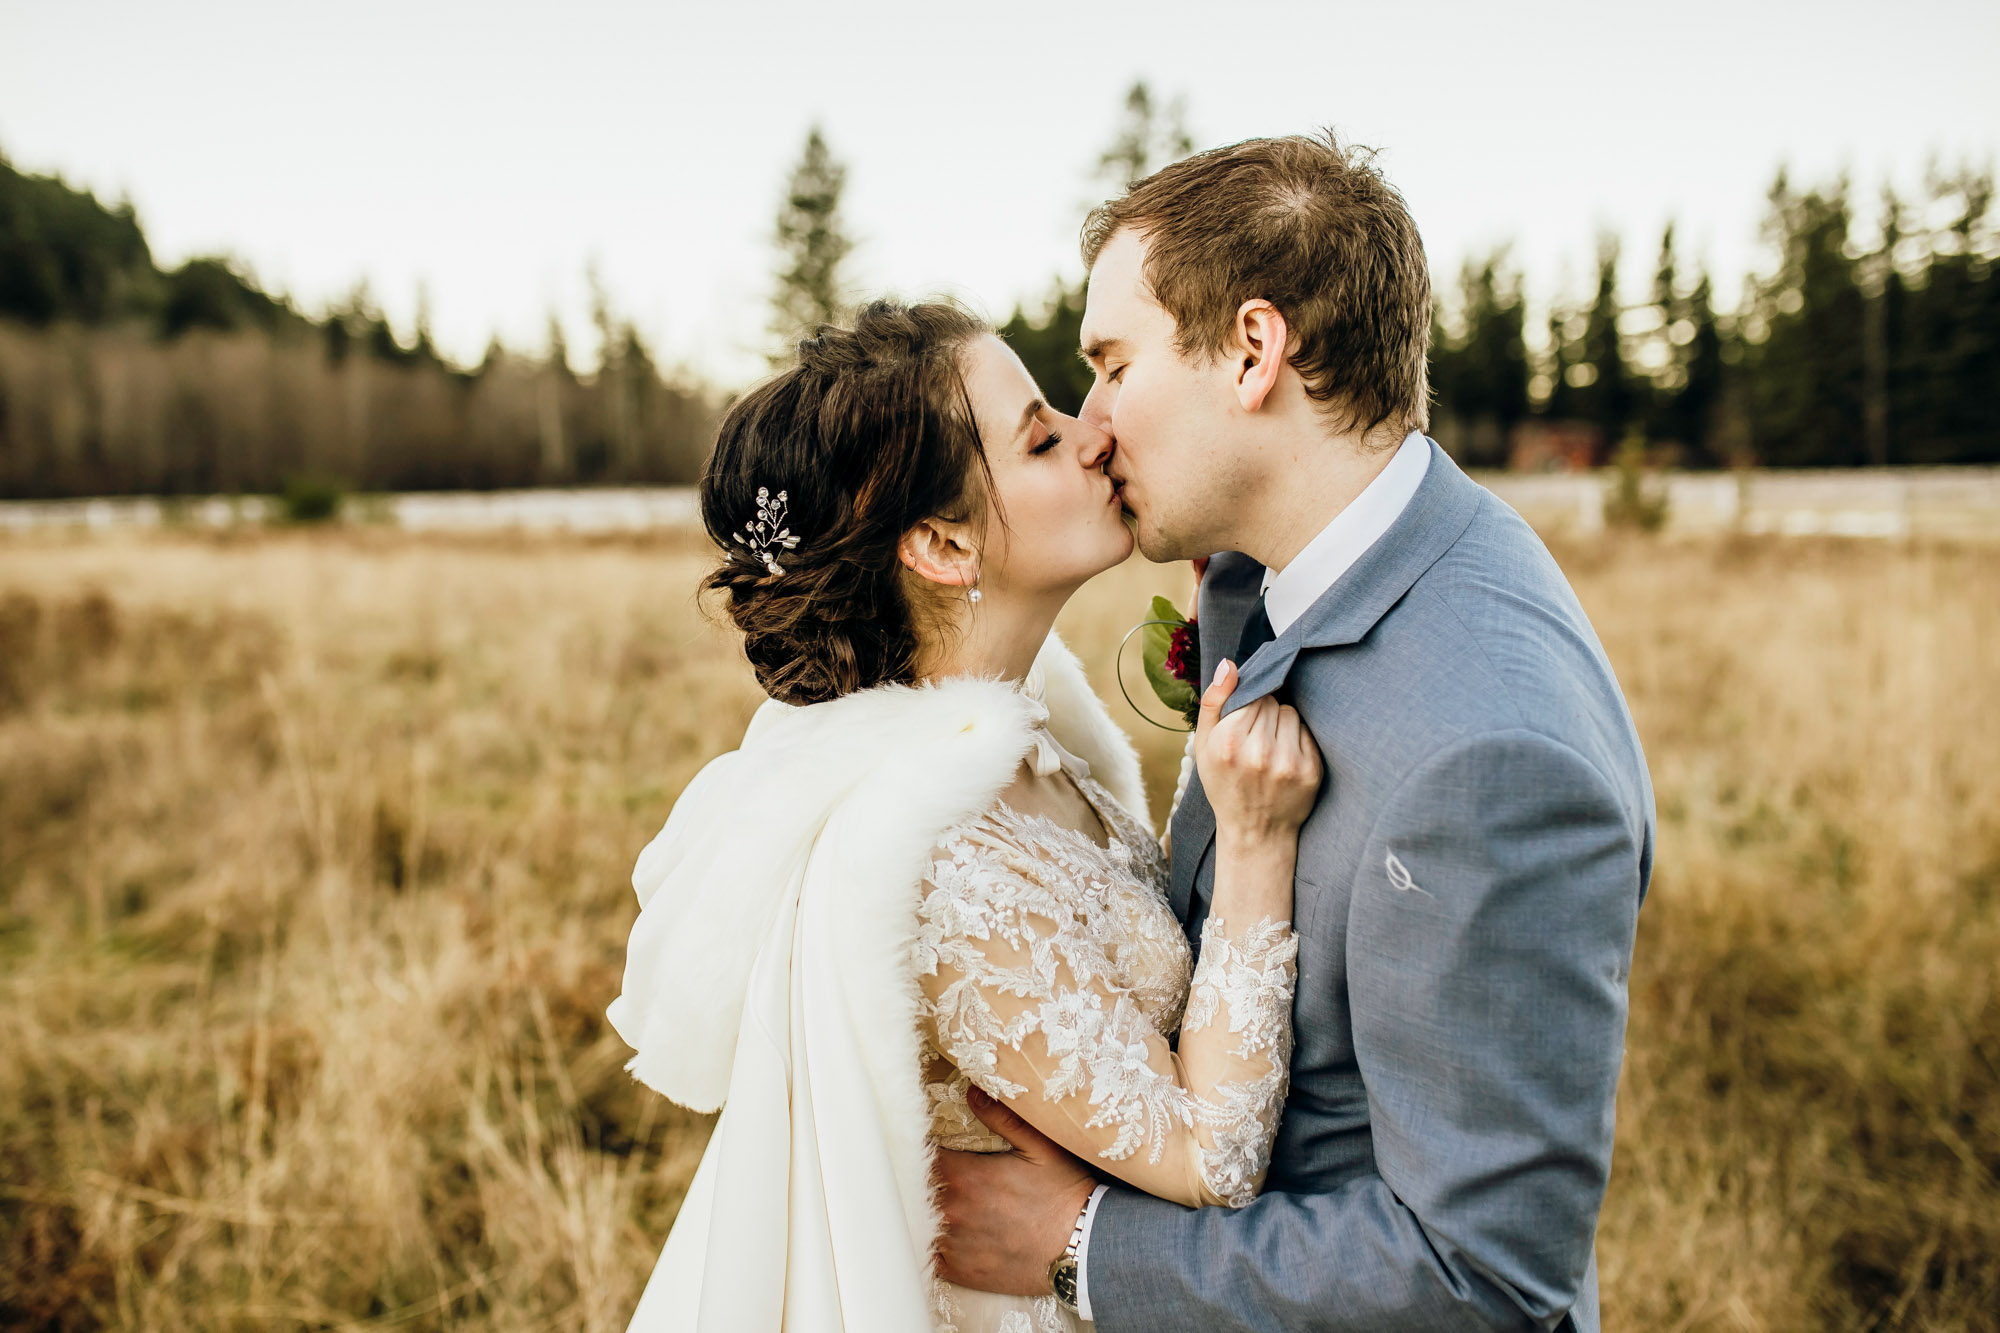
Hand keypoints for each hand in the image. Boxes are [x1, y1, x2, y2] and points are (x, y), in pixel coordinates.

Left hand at [932, 1087, 1095, 1296]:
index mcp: (966, 1177)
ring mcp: (955, 1245)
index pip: (921, 1158)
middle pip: (915, 1191)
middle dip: (919, 1180)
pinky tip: (937, 1234)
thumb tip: (972, 1092)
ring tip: (932, 1202)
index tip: (925, 1146)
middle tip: (928, 1173)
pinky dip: (928, 1244)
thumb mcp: (1040, 1147)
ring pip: (918, 1223)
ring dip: (922, 1211)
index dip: (920, 1150)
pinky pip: (928, 1258)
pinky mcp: (962, 1272)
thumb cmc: (1063, 1195)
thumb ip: (1002, 1118)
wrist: (1083, 1248)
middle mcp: (954, 1212)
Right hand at [1194, 659, 1322, 849]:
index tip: (1245, 724)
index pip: (1253, 695)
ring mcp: (1287, 763)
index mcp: (1228, 742)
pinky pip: (1307, 732)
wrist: (1254, 831)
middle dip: (1265, 714)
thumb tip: (1229, 665)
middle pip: (1272, 702)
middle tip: (1257, 738)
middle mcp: (1259, 752)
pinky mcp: (1310, 771)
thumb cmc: (1225, 785)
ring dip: (1283, 724)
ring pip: (1291, 713)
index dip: (1249, 707)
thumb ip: (1213, 702)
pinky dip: (1297, 740)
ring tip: (1271, 747)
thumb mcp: (1204, 746)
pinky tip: (1285, 758)